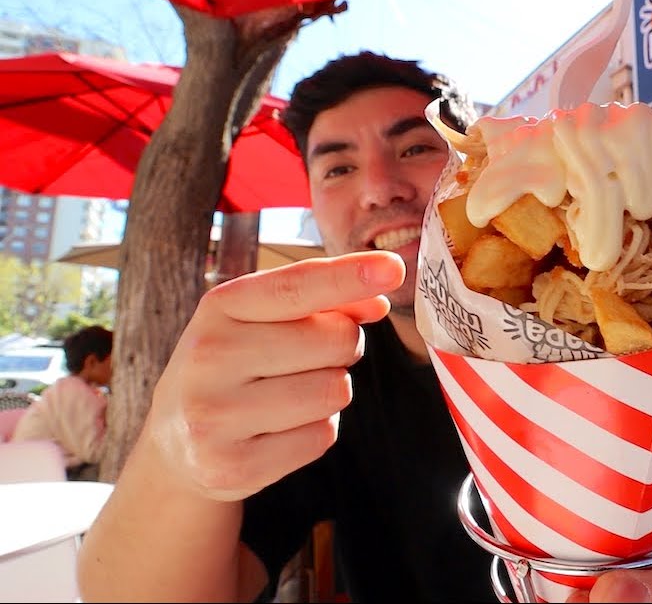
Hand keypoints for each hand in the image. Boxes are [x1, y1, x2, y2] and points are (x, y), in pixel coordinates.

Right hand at [139, 251, 403, 501]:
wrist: (176, 440)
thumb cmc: (234, 364)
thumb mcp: (262, 319)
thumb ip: (321, 302)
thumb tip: (376, 301)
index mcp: (219, 308)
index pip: (296, 288)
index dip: (349, 277)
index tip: (393, 267)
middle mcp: (210, 358)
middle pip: (336, 340)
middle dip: (343, 347)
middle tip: (311, 357)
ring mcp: (216, 416)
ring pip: (335, 391)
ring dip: (332, 390)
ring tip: (290, 392)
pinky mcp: (233, 466)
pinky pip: (322, 436)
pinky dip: (318, 430)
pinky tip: (280, 428)